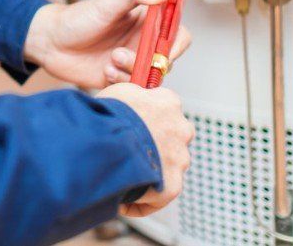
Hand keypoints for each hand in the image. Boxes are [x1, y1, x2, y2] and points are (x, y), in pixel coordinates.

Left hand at [22, 0, 191, 89]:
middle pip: (166, 59)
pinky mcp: (120, 79)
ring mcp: (132, 61)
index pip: (177, 34)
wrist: (50, 42)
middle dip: (149, 62)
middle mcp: (142, 42)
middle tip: (123, 55)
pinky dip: (122, 82)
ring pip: (150, 76)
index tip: (161, 48)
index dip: (175, 43)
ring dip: (132, 71)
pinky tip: (104, 71)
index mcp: (145, 21)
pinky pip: (133, 88)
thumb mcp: (107, 2)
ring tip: (110, 60)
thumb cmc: (77, 18)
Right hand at [97, 82, 194, 216]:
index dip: (148, 116)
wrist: (111, 141)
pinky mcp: (173, 186)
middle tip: (129, 149)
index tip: (135, 122)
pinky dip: (142, 200)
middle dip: (154, 144)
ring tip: (123, 175)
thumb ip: (135, 95)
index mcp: (169, 102)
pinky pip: (158, 196)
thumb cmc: (111, 113)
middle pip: (171, 138)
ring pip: (167, 166)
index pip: (165, 107)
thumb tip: (134, 99)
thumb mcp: (121, 91)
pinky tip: (122, 200)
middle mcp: (181, 128)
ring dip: (150, 170)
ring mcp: (180, 158)